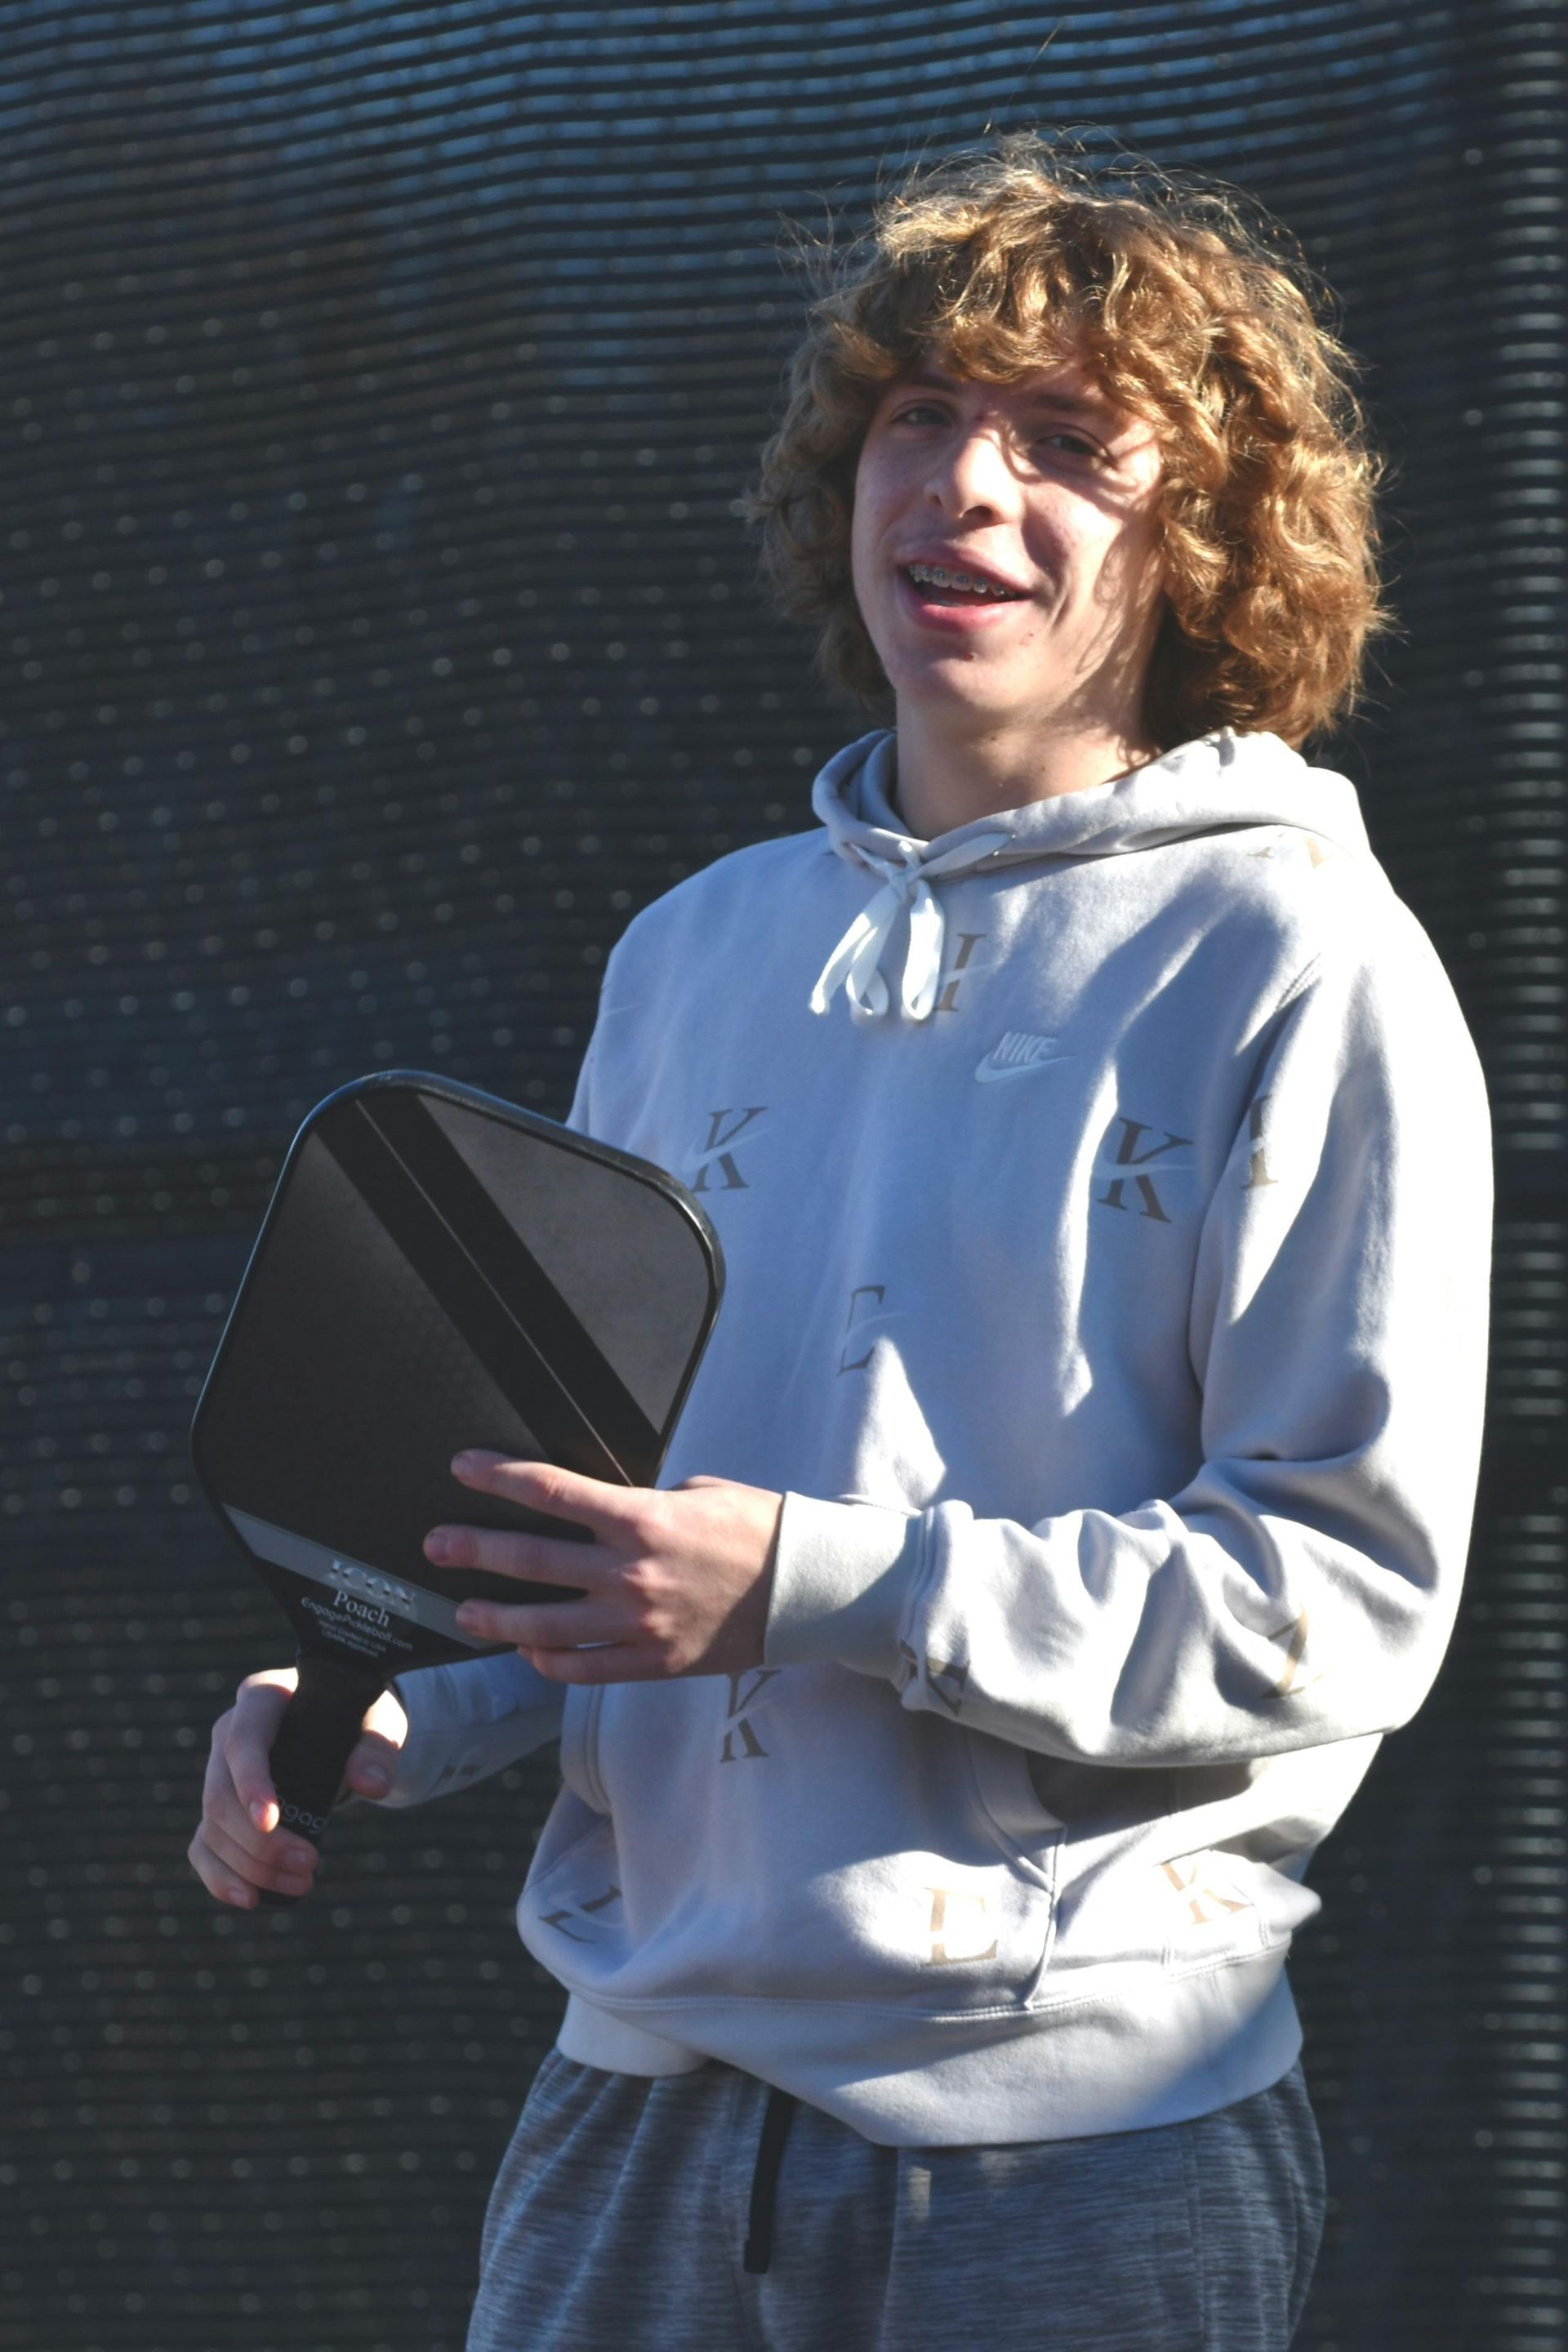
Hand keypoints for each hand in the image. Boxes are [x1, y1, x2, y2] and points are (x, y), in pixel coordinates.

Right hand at [186, 1667, 408, 1907]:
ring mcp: (218, 1771)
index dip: (251, 1783)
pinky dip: (221, 1876)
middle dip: (261, 1842)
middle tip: (310, 1866)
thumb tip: (372, 1785)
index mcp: (263, 1698)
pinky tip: (249, 1898)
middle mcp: (228, 1732)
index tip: (271, 1823)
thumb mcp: (378, 1723)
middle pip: (222, 1795)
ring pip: (212, 1827)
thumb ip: (377, 1748)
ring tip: (301, 1884)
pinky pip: (204, 1846)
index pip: (244, 1741)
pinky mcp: (220, 1806)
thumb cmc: (358, 1718)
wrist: (343, 1728)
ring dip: (250, 1866)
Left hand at [423, 1453, 781, 1684]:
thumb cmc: (759, 1528)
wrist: (809, 1587)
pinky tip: (529, 1653)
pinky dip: (548, 1663)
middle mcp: (630, 1572)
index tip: (463, 1468)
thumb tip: (605, 1513)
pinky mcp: (654, 1663)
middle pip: (531, 1559)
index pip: (551, 1492)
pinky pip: (584, 1670)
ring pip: (544, 1627)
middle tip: (437, 1544)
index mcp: (641, 1518)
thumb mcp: (697, 1491)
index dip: (498, 1478)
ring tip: (465, 1611)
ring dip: (496, 1618)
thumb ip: (643, 1504)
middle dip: (474, 1549)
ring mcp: (638, 1624)